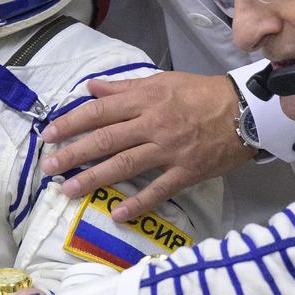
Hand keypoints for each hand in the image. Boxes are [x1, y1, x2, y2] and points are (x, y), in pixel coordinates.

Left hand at [39, 72, 251, 219]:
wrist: (245, 111)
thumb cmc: (201, 94)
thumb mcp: (163, 81)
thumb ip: (125, 87)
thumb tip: (91, 87)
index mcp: (146, 99)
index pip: (100, 111)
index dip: (72, 122)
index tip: (49, 134)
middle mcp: (153, 124)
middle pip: (106, 140)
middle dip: (73, 153)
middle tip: (49, 167)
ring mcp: (169, 150)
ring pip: (125, 165)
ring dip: (94, 178)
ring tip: (69, 189)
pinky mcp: (186, 172)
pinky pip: (158, 190)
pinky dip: (137, 203)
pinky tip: (116, 213)